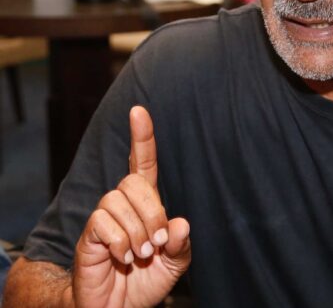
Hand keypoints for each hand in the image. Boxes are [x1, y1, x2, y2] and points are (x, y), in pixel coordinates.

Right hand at [71, 106, 190, 307]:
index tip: (139, 111)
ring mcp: (104, 219)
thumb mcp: (175, 264)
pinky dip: (120, 242)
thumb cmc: (146, 282)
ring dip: (137, 231)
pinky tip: (123, 257)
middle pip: (134, 181)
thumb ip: (182, 244)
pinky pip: (102, 221)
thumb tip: (180, 223)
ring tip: (140, 255)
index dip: (142, 138)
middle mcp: (123, 206)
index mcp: (146, 206)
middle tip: (157, 242)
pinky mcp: (89, 235)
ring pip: (117, 200)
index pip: (143, 164)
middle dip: (152, 211)